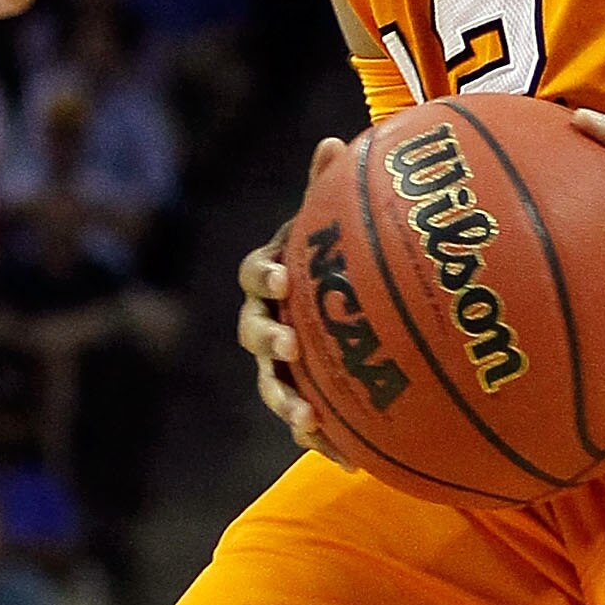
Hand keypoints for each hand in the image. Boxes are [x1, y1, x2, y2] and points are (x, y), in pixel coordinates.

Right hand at [235, 140, 350, 466]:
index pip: (255, 275)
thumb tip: (333, 141)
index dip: (265, 276)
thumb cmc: (336, 259)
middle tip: (290, 344)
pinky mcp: (304, 399)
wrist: (341, 305)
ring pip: (273, 386)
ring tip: (309, 419)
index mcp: (273, 278)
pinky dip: (323, 442)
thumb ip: (330, 189)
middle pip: (254, 334)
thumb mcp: (334, 227)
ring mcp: (281, 365)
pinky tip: (350, 463)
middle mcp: (268, 322)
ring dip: (287, 402)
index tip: (284, 278)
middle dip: (268, 340)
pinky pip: (308, 424)